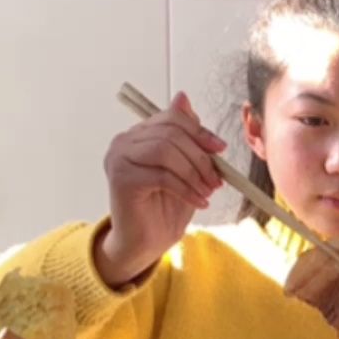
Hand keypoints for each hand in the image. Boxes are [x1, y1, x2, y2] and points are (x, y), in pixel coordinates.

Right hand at [96, 92, 227, 285]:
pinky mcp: (121, 179)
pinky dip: (187, 189)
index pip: (171, 118)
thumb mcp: (184, 167)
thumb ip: (185, 136)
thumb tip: (183, 97)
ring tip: (208, 191)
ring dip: (194, 172)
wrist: (146, 241)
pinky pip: (162, 176)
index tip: (220, 150)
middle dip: (200, 156)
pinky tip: (199, 202)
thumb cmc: (165, 205)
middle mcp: (123, 142)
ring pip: (165, 151)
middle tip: (217, 179)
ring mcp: (119, 159)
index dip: (199, 131)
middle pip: (170, 134)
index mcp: (138, 134)